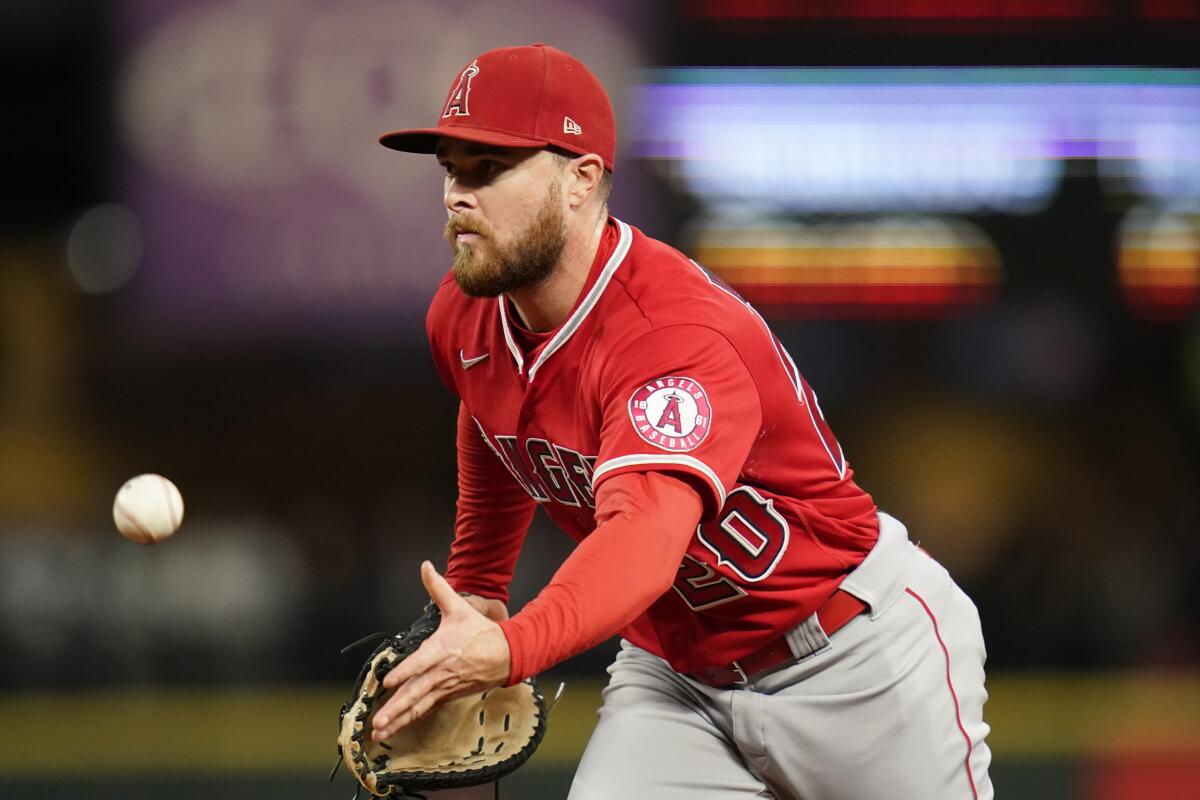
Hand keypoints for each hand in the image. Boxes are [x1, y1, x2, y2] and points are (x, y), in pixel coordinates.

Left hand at [371, 561, 510, 740]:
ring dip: (399, 720)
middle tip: (378, 720)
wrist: (508, 655)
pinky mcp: (447, 696)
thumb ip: (438, 588)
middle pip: (416, 692)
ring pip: (418, 706)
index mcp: (442, 650)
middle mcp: (441, 672)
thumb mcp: (459, 607)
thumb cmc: (481, 632)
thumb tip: (425, 566)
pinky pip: (425, 711)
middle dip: (396, 708)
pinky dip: (408, 721)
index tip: (389, 682)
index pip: (421, 663)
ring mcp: (444, 687)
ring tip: (380, 731)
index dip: (405, 672)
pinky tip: (393, 730)